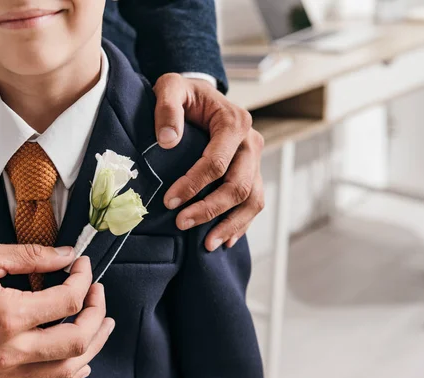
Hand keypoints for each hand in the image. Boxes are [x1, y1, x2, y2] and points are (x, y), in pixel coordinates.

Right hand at [0, 242, 114, 377]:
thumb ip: (31, 255)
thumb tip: (67, 255)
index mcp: (6, 315)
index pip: (67, 302)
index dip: (83, 279)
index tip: (82, 266)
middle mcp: (8, 350)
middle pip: (76, 340)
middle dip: (96, 313)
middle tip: (96, 293)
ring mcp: (3, 372)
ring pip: (66, 370)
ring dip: (92, 346)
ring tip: (102, 325)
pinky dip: (68, 375)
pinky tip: (80, 361)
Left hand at [153, 74, 264, 250]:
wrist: (201, 95)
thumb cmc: (185, 93)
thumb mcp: (171, 86)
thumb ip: (167, 106)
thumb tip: (168, 140)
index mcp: (234, 122)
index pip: (217, 162)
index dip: (193, 185)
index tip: (169, 202)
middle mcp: (252, 142)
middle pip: (238, 186)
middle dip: (210, 209)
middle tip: (181, 223)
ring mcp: (255, 160)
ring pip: (252, 200)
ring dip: (230, 225)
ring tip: (207, 244)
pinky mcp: (252, 172)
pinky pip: (254, 203)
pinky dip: (241, 224)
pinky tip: (225, 240)